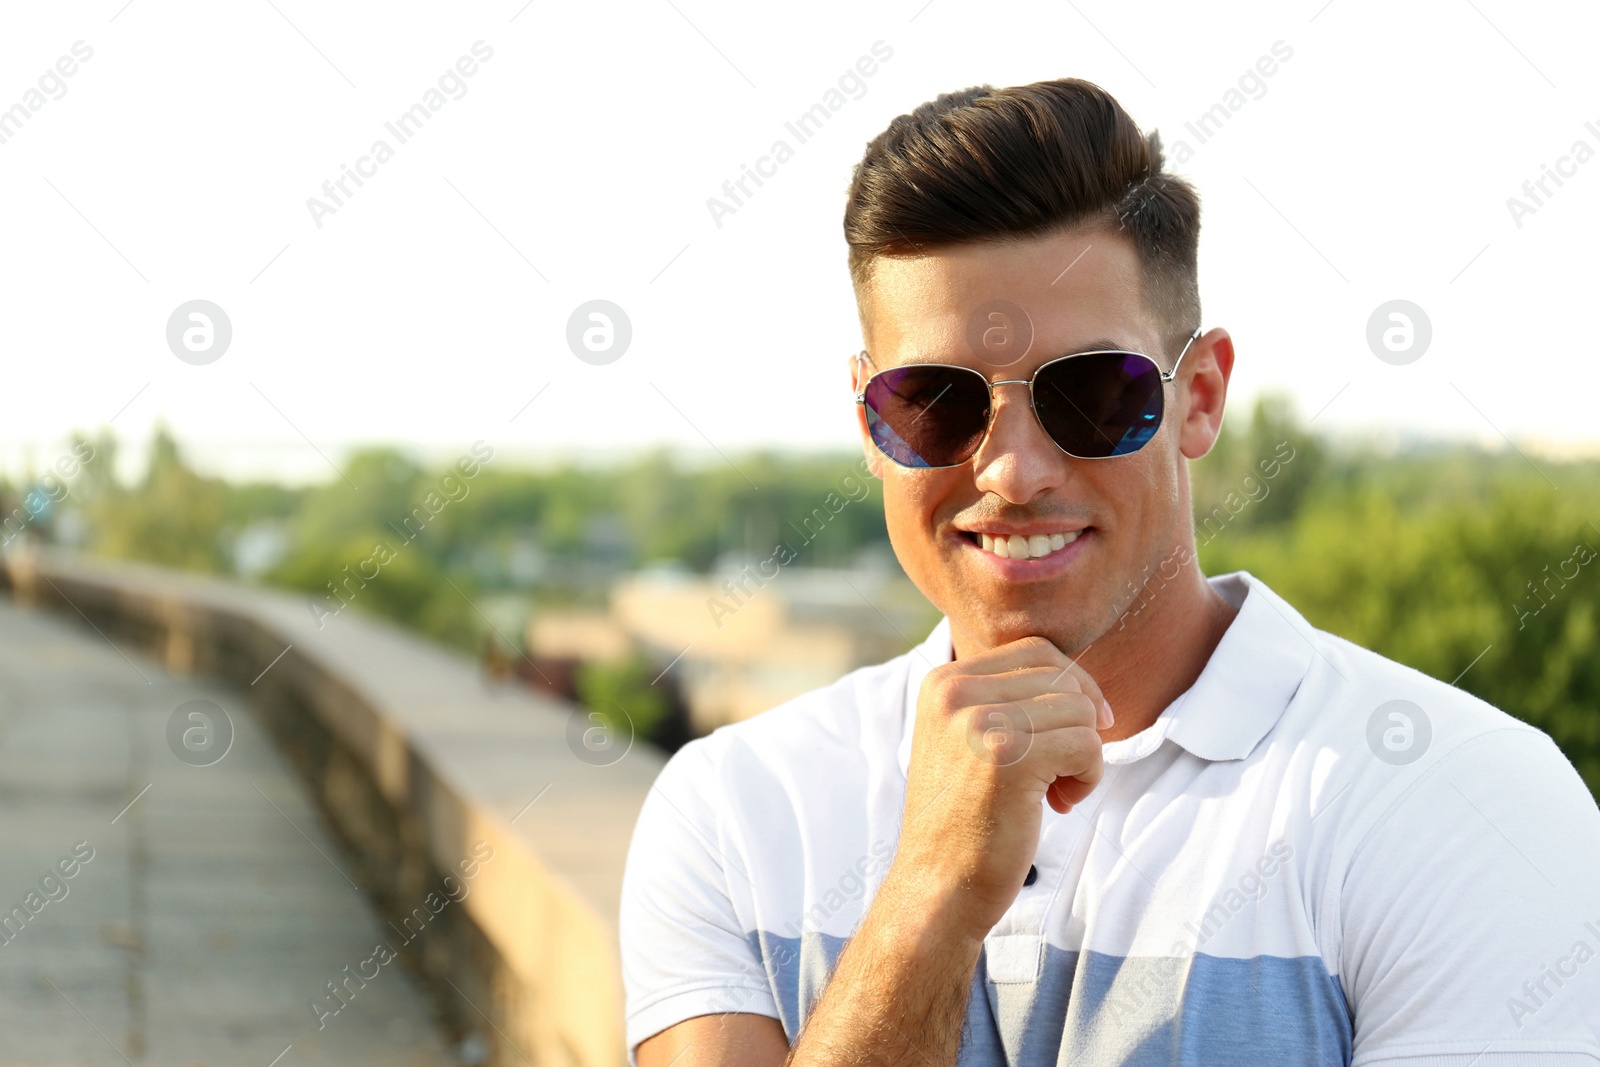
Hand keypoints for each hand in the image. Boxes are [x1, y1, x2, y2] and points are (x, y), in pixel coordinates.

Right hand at [891, 636, 1111, 940]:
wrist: (938, 885)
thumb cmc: (964, 818)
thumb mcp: (967, 739)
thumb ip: (1005, 699)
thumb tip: (1079, 678)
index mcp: (943, 681)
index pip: (1036, 651)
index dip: (1071, 687)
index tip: (1074, 732)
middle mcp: (954, 692)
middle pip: (1062, 677)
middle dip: (1079, 722)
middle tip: (1062, 770)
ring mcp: (978, 722)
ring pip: (1080, 710)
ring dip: (1084, 755)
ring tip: (1054, 791)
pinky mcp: (1007, 757)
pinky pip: (1087, 744)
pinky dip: (1088, 777)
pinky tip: (1058, 803)